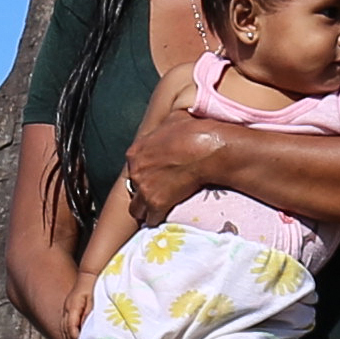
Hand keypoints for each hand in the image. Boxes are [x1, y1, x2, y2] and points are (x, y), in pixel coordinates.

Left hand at [117, 78, 219, 217]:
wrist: (206, 149)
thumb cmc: (193, 131)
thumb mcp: (173, 119)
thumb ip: (164, 126)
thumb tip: (171, 123)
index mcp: (136, 151)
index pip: (133, 167)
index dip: (144, 172)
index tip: (155, 175)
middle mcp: (136, 170)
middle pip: (133, 187)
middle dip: (144, 190)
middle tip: (159, 191)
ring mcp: (145, 188)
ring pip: (136, 208)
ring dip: (146, 209)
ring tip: (157, 209)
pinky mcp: (157, 203)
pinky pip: (150, 219)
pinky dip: (157, 219)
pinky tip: (165, 216)